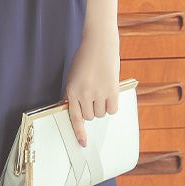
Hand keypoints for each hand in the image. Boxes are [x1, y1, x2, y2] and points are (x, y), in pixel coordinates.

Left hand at [62, 20, 119, 146]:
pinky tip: (109, 94)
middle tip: (93, 97)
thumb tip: (77, 110)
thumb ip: (74, 93)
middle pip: (89, 117)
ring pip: (100, 114)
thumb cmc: (85, 57)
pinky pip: (112, 109)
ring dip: (101, 107)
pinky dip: (111, 106)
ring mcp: (99, 93)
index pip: (74, 117)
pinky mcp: (112, 90)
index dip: (79, 132)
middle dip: (90, 110)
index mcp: (71, 89)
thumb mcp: (73, 75)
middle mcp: (84, 93)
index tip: (83, 143)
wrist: (99, 43)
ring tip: (100, 91)